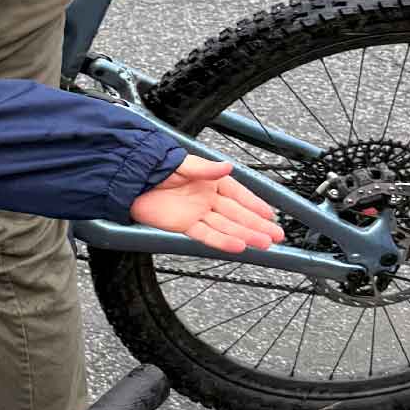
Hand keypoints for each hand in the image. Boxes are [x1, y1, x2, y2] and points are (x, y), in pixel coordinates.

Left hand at [129, 155, 286, 254]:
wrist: (132, 180)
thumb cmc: (157, 166)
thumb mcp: (183, 163)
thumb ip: (205, 169)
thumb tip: (228, 166)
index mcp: (211, 181)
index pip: (239, 195)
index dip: (255, 205)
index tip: (271, 215)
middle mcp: (207, 199)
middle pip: (238, 214)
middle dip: (258, 225)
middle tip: (277, 235)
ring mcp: (197, 213)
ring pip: (227, 227)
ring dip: (247, 235)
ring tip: (265, 243)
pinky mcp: (185, 226)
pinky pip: (208, 235)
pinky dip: (223, 241)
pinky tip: (239, 246)